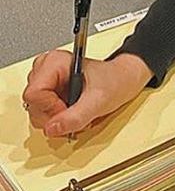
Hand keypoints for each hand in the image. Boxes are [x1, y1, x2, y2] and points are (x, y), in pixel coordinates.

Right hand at [22, 51, 152, 136]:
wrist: (125, 79)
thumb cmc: (116, 80)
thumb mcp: (99, 100)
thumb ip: (76, 116)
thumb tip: (53, 128)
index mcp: (55, 62)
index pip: (33, 94)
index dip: (50, 109)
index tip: (67, 110)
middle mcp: (47, 69)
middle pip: (33, 105)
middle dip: (54, 116)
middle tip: (76, 112)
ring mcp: (47, 81)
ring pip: (37, 113)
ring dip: (58, 119)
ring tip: (77, 110)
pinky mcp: (50, 92)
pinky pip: (45, 115)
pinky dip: (59, 119)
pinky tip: (74, 112)